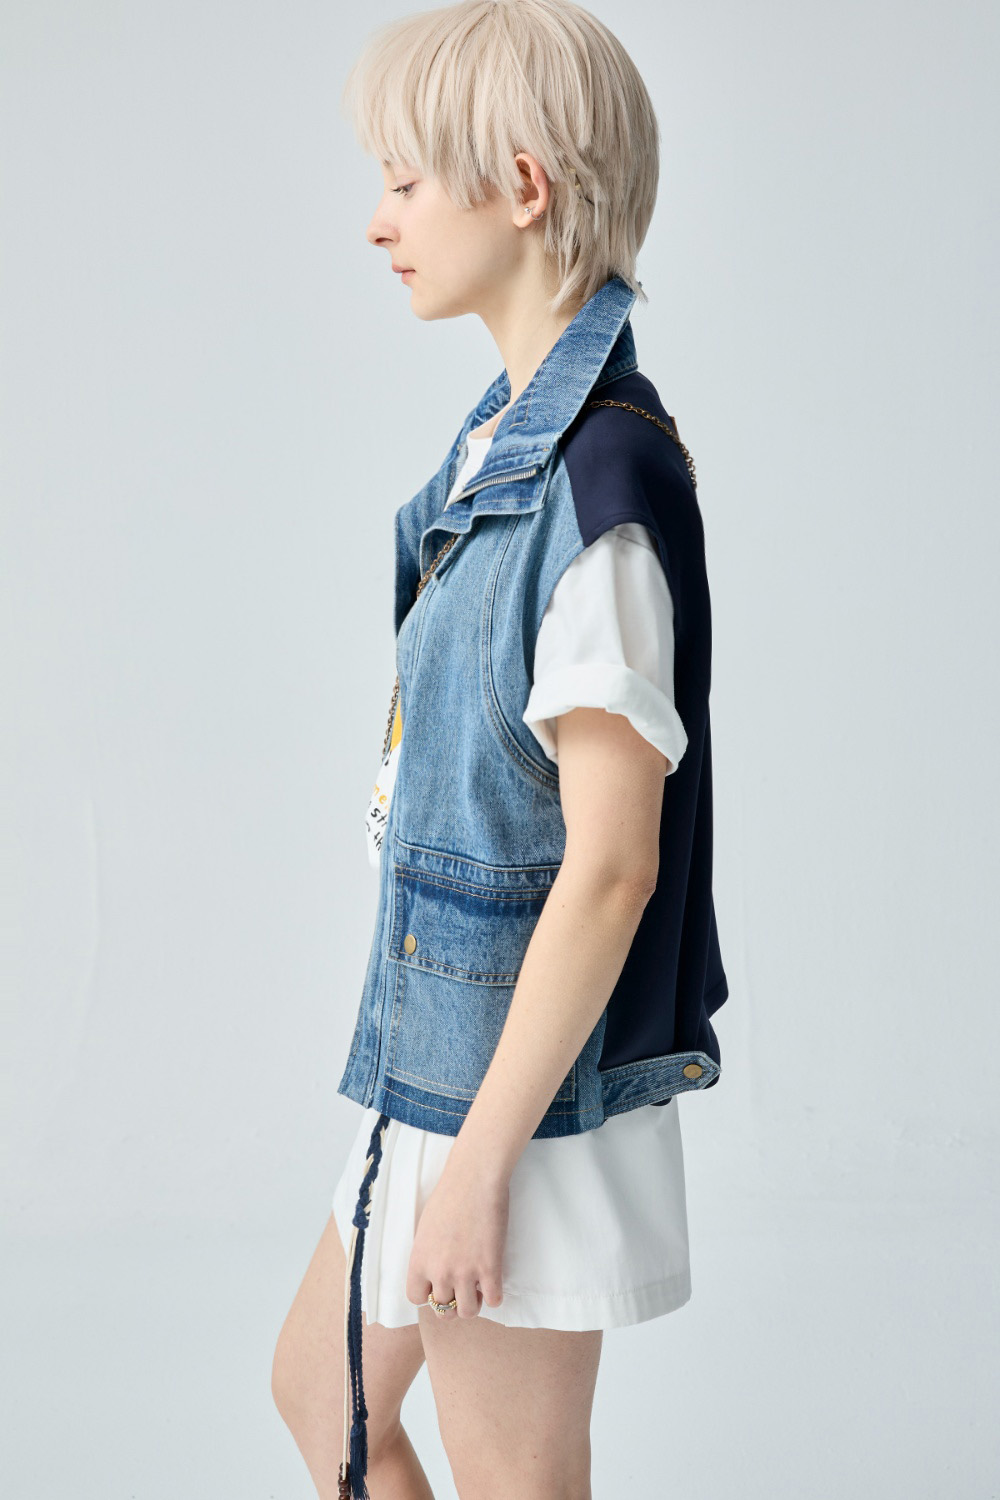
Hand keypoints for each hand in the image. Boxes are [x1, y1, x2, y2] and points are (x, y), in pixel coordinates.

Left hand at [405, 1153, 508, 1318]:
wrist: (473, 1178)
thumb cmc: (449, 1194)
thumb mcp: (425, 1227)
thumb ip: (427, 1254)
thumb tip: (434, 1271)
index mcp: (419, 1260)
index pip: (416, 1298)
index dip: (429, 1295)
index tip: (439, 1286)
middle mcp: (439, 1271)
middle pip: (443, 1310)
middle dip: (453, 1302)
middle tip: (462, 1289)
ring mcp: (465, 1272)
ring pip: (468, 1312)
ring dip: (473, 1303)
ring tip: (478, 1287)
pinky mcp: (490, 1268)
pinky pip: (493, 1300)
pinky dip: (494, 1295)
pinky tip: (494, 1282)